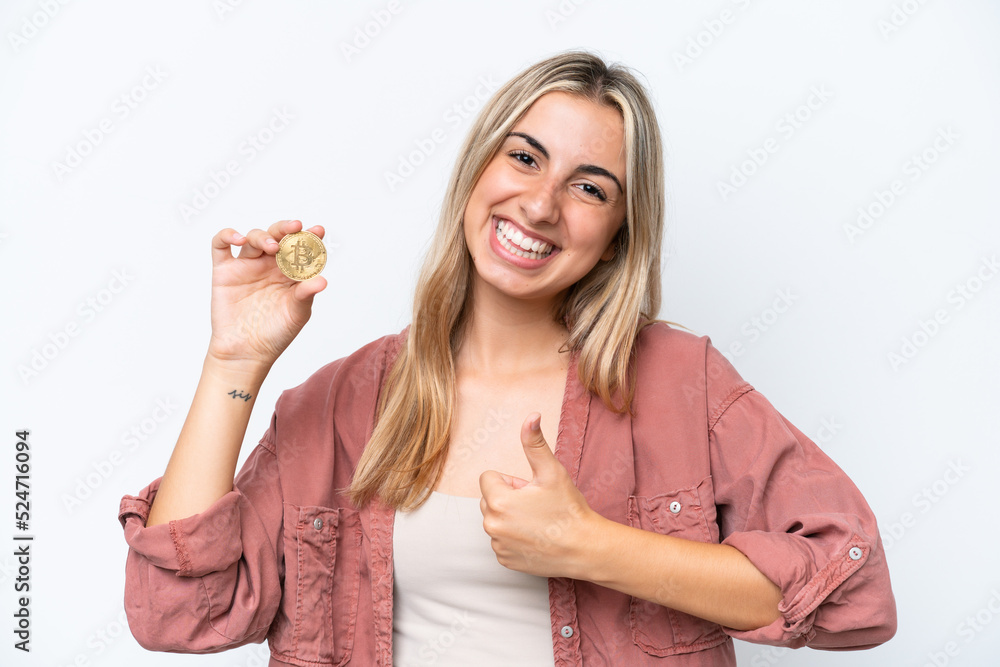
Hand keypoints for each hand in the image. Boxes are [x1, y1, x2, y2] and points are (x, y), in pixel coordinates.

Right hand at [206, 220, 326, 371]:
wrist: (246, 352)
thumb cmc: (275, 334)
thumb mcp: (296, 314)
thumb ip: (306, 295)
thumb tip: (322, 280)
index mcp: (290, 273)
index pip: (301, 249)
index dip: (310, 237)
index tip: (318, 230)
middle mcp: (270, 265)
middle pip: (278, 237)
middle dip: (287, 229)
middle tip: (296, 227)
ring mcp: (247, 266)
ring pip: (254, 238)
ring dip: (264, 236)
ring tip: (272, 247)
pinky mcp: (225, 271)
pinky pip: (221, 246)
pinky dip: (227, 235)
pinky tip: (239, 239)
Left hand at [479, 413, 597, 578]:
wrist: (585, 548)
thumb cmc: (569, 509)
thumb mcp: (552, 472)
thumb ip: (535, 443)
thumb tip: (531, 416)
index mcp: (498, 501)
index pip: (488, 478)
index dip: (511, 481)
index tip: (530, 490)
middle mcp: (492, 525)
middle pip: (490, 499)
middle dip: (509, 498)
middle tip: (536, 505)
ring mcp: (498, 545)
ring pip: (496, 520)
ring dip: (511, 518)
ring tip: (538, 522)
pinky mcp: (505, 560)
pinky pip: (502, 540)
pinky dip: (515, 537)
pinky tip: (536, 538)